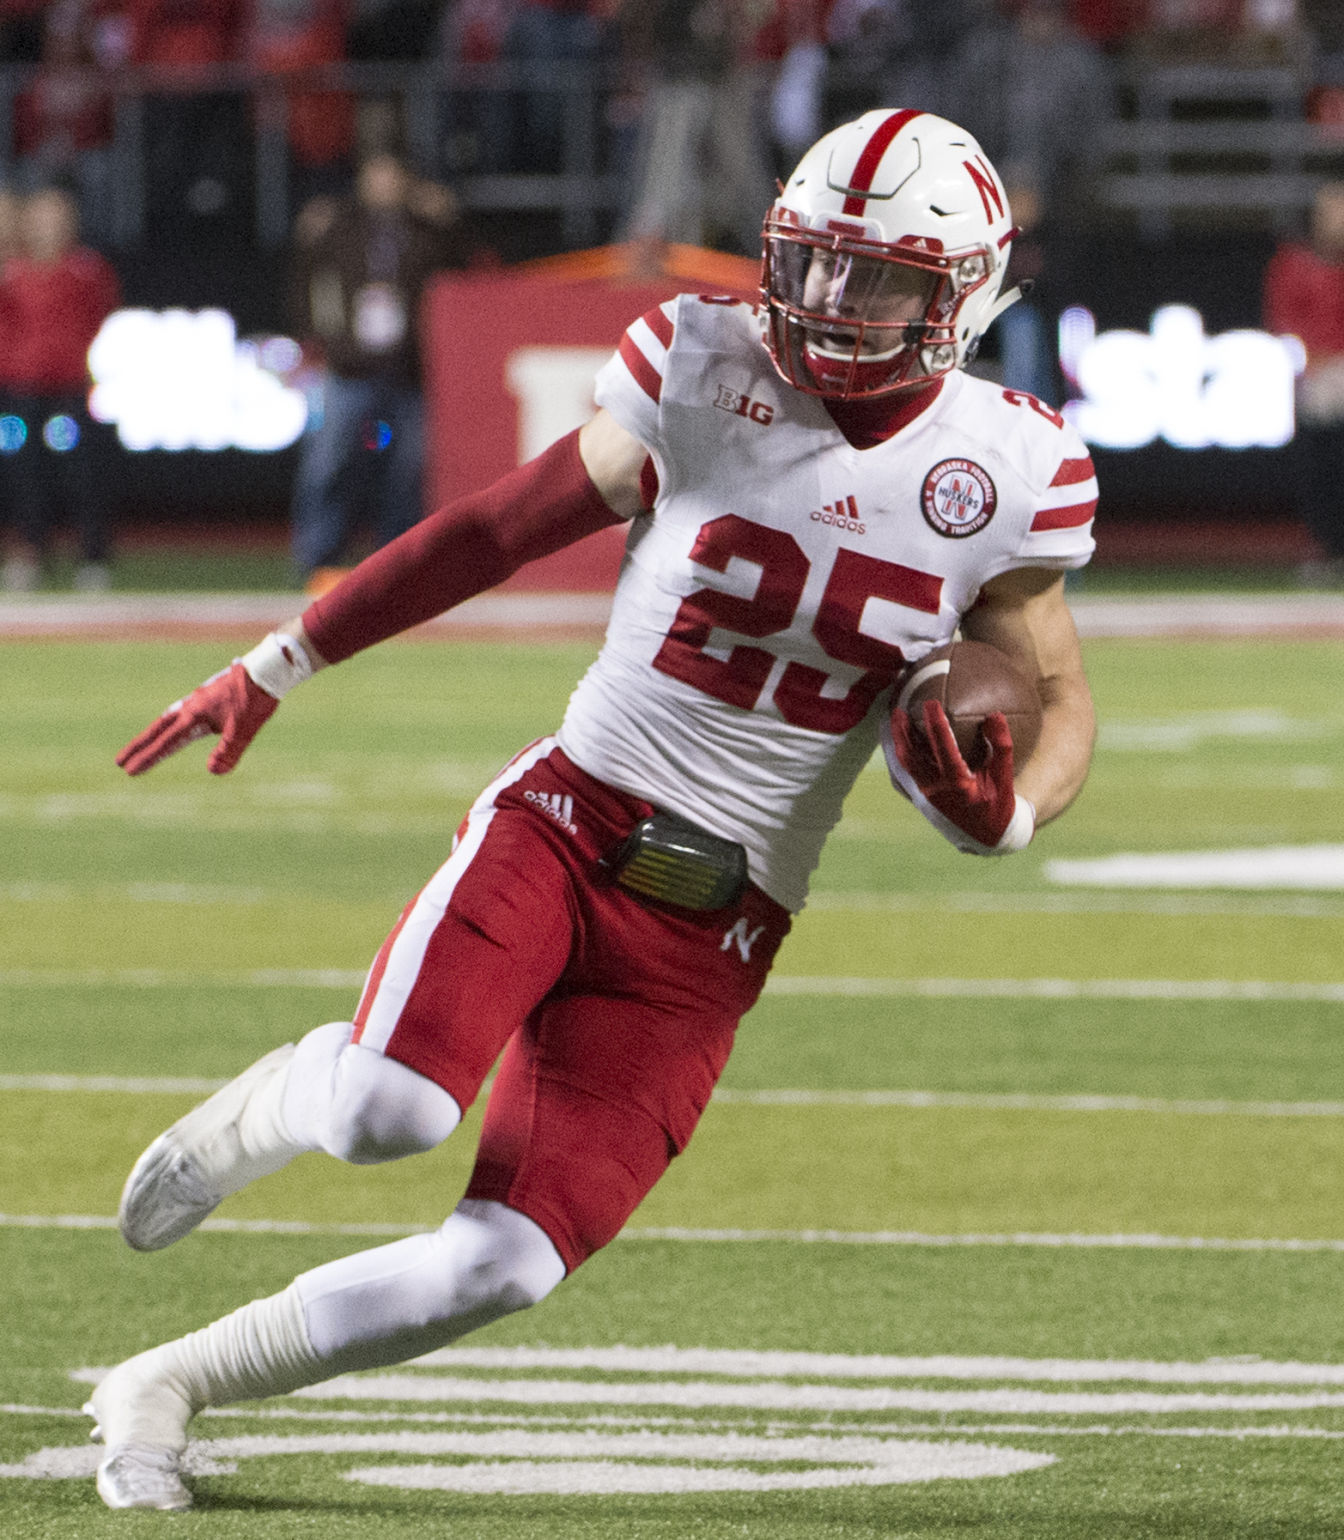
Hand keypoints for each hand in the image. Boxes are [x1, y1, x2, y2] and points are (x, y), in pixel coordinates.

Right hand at [116, 663, 277, 776]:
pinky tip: (176, 725)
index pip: (166, 742)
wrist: (266, 671)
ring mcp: (198, 700)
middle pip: (157, 730)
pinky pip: (181, 713)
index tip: (130, 771)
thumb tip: (212, 771)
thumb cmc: (255, 699)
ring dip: (153, 734)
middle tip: (120, 761)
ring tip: (141, 746)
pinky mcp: (208, 697)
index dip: (148, 758)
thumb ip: (228, 751)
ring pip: (167, 720)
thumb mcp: (244, 729)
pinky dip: (170, 724)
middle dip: (139, 746)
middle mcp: (191, 707)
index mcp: (195, 715)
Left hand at [885, 700, 1034, 854]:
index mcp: (958, 784)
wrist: (986, 838)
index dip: (936, 724)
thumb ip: (1002, 746)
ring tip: (894, 719)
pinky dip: (901, 753)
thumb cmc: (998, 805)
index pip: (943, 748)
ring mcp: (926, 795)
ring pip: (904, 764)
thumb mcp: (1005, 777)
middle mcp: (936, 790)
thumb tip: (995, 715)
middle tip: (898, 709)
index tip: (931, 702)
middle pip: (910, 757)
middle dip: (901, 732)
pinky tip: (900, 739)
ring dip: (897, 741)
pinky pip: (906, 772)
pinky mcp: (921, 797)